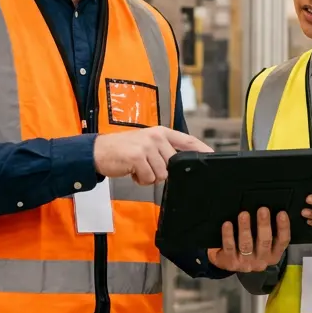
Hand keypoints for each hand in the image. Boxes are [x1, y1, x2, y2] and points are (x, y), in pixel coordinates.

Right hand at [93, 127, 212, 185]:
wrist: (98, 151)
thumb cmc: (123, 150)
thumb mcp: (146, 145)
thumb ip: (164, 152)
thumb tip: (179, 166)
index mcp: (161, 133)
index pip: (187, 140)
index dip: (201, 148)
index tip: (212, 155)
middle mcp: (156, 137)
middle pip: (174, 164)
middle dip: (162, 172)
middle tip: (146, 167)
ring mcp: (147, 145)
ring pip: (162, 174)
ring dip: (149, 177)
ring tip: (137, 168)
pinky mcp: (137, 156)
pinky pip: (148, 178)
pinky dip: (140, 180)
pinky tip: (132, 171)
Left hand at [208, 209, 290, 271]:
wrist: (229, 263)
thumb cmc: (251, 246)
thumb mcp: (262, 242)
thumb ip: (267, 230)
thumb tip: (270, 208)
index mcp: (273, 254)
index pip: (282, 241)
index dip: (283, 228)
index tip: (282, 213)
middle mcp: (261, 261)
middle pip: (264, 242)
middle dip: (264, 225)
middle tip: (263, 209)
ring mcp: (246, 263)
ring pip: (246, 245)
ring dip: (245, 229)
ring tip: (243, 214)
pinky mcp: (231, 262)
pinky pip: (229, 247)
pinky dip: (228, 235)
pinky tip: (227, 224)